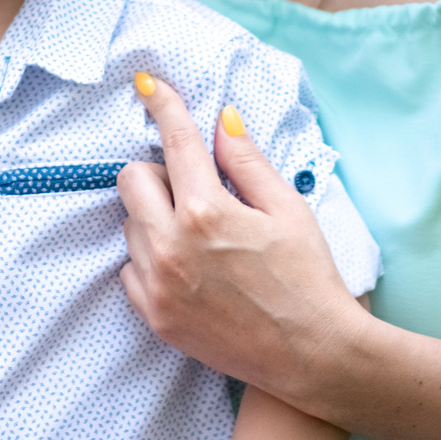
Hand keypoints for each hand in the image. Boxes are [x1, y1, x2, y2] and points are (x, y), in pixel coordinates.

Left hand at [117, 73, 365, 400]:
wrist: (311, 355)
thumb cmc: (308, 278)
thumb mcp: (287, 210)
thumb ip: (247, 162)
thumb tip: (221, 121)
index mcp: (208, 212)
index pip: (175, 143)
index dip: (162, 105)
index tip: (147, 84)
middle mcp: (171, 245)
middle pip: (132, 179)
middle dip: (159, 173)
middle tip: (196, 190)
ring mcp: (157, 284)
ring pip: (129, 224)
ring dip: (155, 217)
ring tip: (200, 237)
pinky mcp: (153, 315)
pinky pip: (130, 268)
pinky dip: (151, 258)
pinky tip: (189, 268)